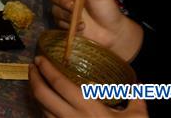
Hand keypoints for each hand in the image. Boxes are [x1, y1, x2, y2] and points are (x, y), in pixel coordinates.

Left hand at [30, 56, 147, 117]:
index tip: (39, 58)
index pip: (60, 83)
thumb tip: (138, 84)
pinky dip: (42, 110)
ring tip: (36, 81)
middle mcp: (71, 117)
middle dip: (33, 78)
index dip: (46, 69)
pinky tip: (45, 103)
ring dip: (35, 93)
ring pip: (41, 109)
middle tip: (32, 67)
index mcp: (88, 108)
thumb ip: (136, 98)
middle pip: (42, 95)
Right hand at [49, 0, 143, 60]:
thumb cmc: (107, 10)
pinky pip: (58, 22)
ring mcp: (64, 10)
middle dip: (62, 1)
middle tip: (73, 8)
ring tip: (82, 21)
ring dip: (67, 15)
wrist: (111, 32)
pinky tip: (81, 28)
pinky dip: (69, 25)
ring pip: (55, 9)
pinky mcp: (64, 23)